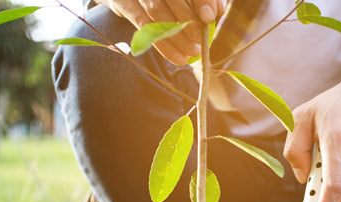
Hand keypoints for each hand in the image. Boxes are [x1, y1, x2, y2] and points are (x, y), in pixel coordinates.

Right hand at [104, 0, 225, 64]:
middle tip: (201, 41)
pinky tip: (177, 57)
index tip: (209, 16)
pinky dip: (163, 44)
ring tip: (192, 52)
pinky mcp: (122, 3)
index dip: (200, 0)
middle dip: (189, 21)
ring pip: (157, 12)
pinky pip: (143, 26)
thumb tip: (218, 11)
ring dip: (177, 36)